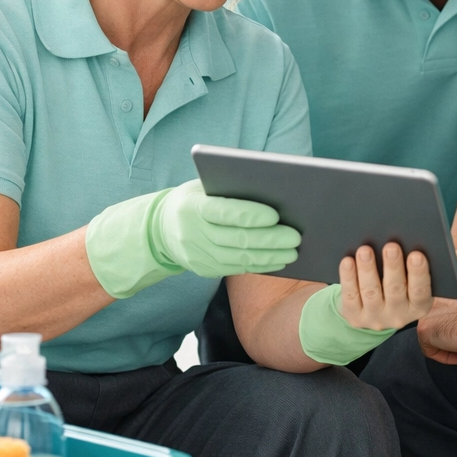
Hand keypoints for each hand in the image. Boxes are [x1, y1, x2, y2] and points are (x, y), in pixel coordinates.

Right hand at [151, 179, 300, 276]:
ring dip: (269, 256)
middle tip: (295, 237)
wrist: (161, 227)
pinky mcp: (203, 269)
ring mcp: (196, 255)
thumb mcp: (203, 187)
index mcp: (192, 206)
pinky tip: (278, 261)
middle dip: (270, 239)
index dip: (250, 215)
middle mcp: (192, 233)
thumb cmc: (194, 199)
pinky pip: (236, 269)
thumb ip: (230, 189)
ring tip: (293, 251)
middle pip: (237, 238)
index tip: (276, 216)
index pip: (224, 212)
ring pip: (239, 258)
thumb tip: (274, 194)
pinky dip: (259, 265)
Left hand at [338, 243, 432, 330]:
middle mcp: (398, 315)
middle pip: (395, 290)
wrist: (375, 312)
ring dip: (368, 270)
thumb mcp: (411, 284)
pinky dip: (349, 278)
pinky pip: (351, 296)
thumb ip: (412, 268)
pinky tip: (347, 262)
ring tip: (365, 250)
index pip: (420, 291)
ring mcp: (375, 317)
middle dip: (393, 267)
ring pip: (371, 292)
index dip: (419, 274)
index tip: (416, 255)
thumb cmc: (399, 286)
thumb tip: (406, 240)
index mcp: (418, 306)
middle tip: (391, 246)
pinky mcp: (356, 316)